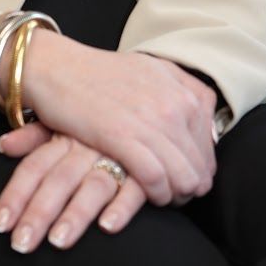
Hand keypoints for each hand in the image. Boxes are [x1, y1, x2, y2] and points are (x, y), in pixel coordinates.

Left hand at [0, 124, 148, 251]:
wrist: (153, 95)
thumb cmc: (105, 111)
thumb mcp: (70, 116)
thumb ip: (36, 135)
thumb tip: (3, 146)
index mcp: (66, 135)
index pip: (34, 167)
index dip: (15, 195)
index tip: (0, 224)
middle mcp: (89, 146)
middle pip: (58, 181)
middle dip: (38, 214)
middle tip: (21, 244)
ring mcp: (119, 156)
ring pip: (93, 186)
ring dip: (75, 214)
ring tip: (58, 241)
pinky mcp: (149, 166)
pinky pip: (136, 187)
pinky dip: (122, 206)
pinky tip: (108, 225)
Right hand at [22, 31, 217, 207]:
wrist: (55, 66)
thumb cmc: (98, 72)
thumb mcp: (151, 69)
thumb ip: (183, 91)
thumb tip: (208, 125)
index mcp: (183, 89)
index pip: (210, 144)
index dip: (200, 167)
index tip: (184, 176)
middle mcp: (175, 103)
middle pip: (200, 165)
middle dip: (190, 186)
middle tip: (173, 195)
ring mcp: (151, 120)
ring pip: (184, 176)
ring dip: (176, 195)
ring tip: (161, 199)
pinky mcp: (124, 137)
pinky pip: (157, 179)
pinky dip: (157, 194)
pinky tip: (148, 196)